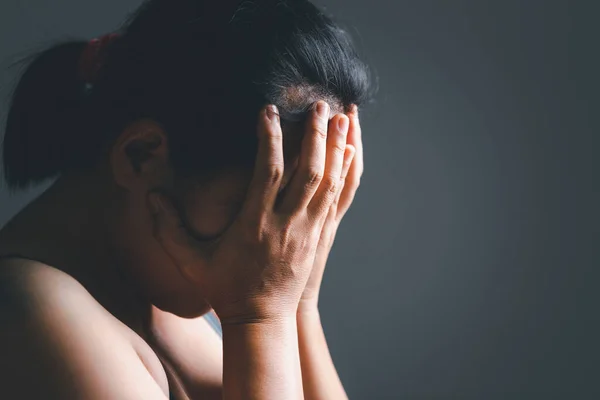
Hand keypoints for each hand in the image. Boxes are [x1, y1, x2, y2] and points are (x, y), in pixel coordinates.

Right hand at [148, 102, 350, 323]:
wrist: (261, 320)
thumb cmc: (224, 288)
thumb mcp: (190, 261)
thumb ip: (168, 228)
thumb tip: (152, 195)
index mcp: (254, 225)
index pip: (268, 172)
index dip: (270, 138)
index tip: (269, 110)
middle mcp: (286, 225)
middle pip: (307, 172)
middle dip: (316, 135)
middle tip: (320, 104)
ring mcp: (307, 232)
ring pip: (328, 183)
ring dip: (336, 149)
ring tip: (343, 117)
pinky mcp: (320, 239)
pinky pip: (337, 201)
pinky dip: (344, 174)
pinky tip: (350, 153)